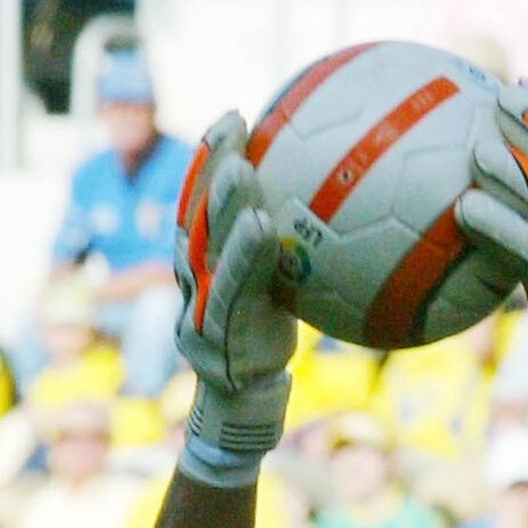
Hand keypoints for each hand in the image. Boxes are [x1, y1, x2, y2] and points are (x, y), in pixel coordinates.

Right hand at [174, 110, 295, 480]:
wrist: (245, 412)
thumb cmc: (264, 346)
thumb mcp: (276, 294)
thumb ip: (285, 253)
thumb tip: (339, 207)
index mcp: (200, 265)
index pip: (200, 200)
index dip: (209, 157)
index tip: (236, 116)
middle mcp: (189, 282)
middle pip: (196, 214)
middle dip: (209, 165)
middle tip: (234, 123)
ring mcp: (194, 311)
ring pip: (204, 249)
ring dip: (221, 204)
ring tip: (243, 168)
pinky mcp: (209, 342)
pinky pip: (226, 293)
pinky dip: (242, 258)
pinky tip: (262, 228)